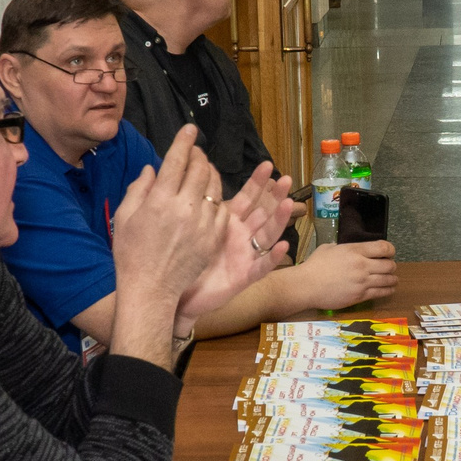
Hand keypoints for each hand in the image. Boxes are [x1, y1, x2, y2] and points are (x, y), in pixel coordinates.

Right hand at [110, 125, 229, 308]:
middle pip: (200, 169)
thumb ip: (139, 188)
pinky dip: (218, 197)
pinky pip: (222, 209)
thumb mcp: (125, 217)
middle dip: (199, 155)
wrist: (150, 289)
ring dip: (211, 173)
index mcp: (160, 200)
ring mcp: (203, 224)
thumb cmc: (131, 254)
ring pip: (215, 187)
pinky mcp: (213, 238)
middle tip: (195, 151)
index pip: (176, 160)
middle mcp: (184, 208)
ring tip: (204, 169)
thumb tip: (153, 169)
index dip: (184, 141)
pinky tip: (210, 196)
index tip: (190, 129)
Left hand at [174, 160, 296, 323]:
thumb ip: (187, 203)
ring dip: (279, 220)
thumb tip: (172, 176)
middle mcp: (240, 236)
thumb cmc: (180, 260)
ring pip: (267, 235)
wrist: (178, 294)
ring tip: (288, 203)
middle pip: (263, 212)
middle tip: (286, 179)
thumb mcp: (186, 226)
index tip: (267, 165)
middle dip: (275, 195)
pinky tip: (283, 245)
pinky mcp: (244, 276)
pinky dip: (273, 257)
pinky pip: (262, 266)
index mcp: (227, 222)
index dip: (257, 183)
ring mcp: (245, 256)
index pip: (246, 198)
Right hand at [300, 239, 399, 310]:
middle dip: (391, 266)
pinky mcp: (360, 296)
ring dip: (392, 279)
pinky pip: (381, 293)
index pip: (384, 248)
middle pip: (389, 265)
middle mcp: (362, 265)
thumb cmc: (315, 265)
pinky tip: (389, 289)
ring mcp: (362, 282)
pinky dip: (388, 290)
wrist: (307, 286)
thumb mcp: (329, 248)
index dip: (390, 250)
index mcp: (355, 250)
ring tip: (392, 279)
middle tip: (388, 267)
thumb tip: (349, 249)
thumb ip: (344, 248)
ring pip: (388, 280)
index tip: (389, 253)